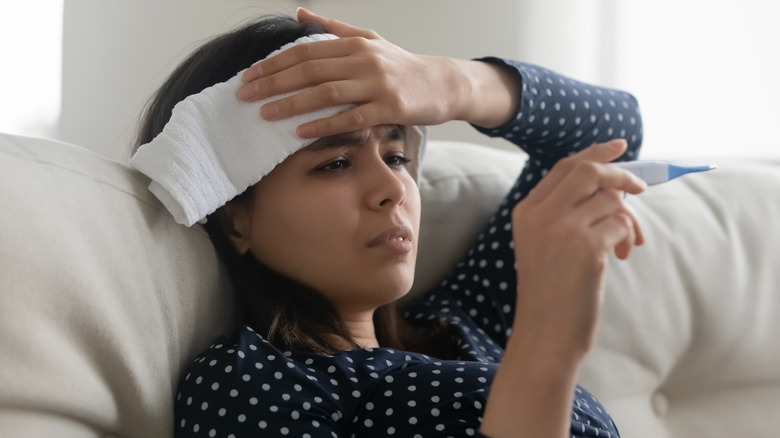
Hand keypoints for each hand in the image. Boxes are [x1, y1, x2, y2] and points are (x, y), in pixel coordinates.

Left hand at [237, 8, 508, 137]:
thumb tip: (298, 14)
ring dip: (292, 103)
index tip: (249, 75)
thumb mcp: (369, 39)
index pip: (305, 52)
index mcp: (354, 44)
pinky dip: (324, 124)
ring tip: (265, 113)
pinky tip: (300, 132)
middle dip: (273, 82)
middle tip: (246, 95)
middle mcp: (363, 61)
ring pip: (326, 93)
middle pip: (309, 70)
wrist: (443, 83)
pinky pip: (350, 119)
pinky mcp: (389, 109)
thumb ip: (333, 29)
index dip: (274, 63)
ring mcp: (377, 85)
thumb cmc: (401, 65)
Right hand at [509, 139, 645, 360]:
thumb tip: (610, 184)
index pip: (564, 167)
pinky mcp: (586, 247)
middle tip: (640, 189)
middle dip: (620, 174)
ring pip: (611, 199)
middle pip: (588, 170)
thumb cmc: (549, 292)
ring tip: (628, 243)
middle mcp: (541, 214)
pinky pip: (621, 223)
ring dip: (629, 218)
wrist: (545, 333)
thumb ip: (563, 212)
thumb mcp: (543, 244)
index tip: (619, 146)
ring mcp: (562, 229)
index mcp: (526, 211)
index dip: (595, 152)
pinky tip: (623, 255)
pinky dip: (629, 236)